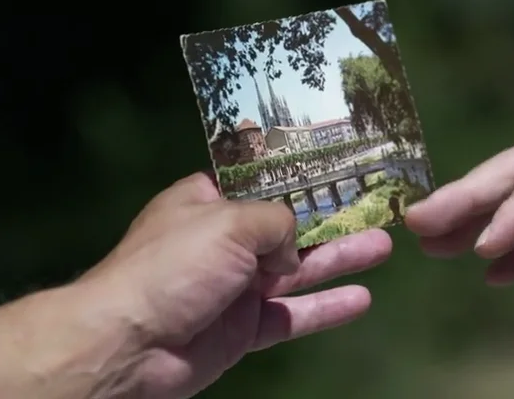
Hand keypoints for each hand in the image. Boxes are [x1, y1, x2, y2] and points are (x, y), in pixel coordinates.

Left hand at [81, 172, 392, 397]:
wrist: (130, 345)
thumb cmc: (175, 265)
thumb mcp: (230, 223)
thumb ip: (277, 223)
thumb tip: (292, 249)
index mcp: (209, 202)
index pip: (261, 182)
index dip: (301, 177)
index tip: (341, 168)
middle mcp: (224, 242)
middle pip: (289, 226)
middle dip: (333, 218)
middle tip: (377, 208)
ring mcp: (235, 287)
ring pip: (297, 270)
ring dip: (339, 259)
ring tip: (383, 246)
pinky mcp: (243, 329)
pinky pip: (291, 315)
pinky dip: (324, 308)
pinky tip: (361, 300)